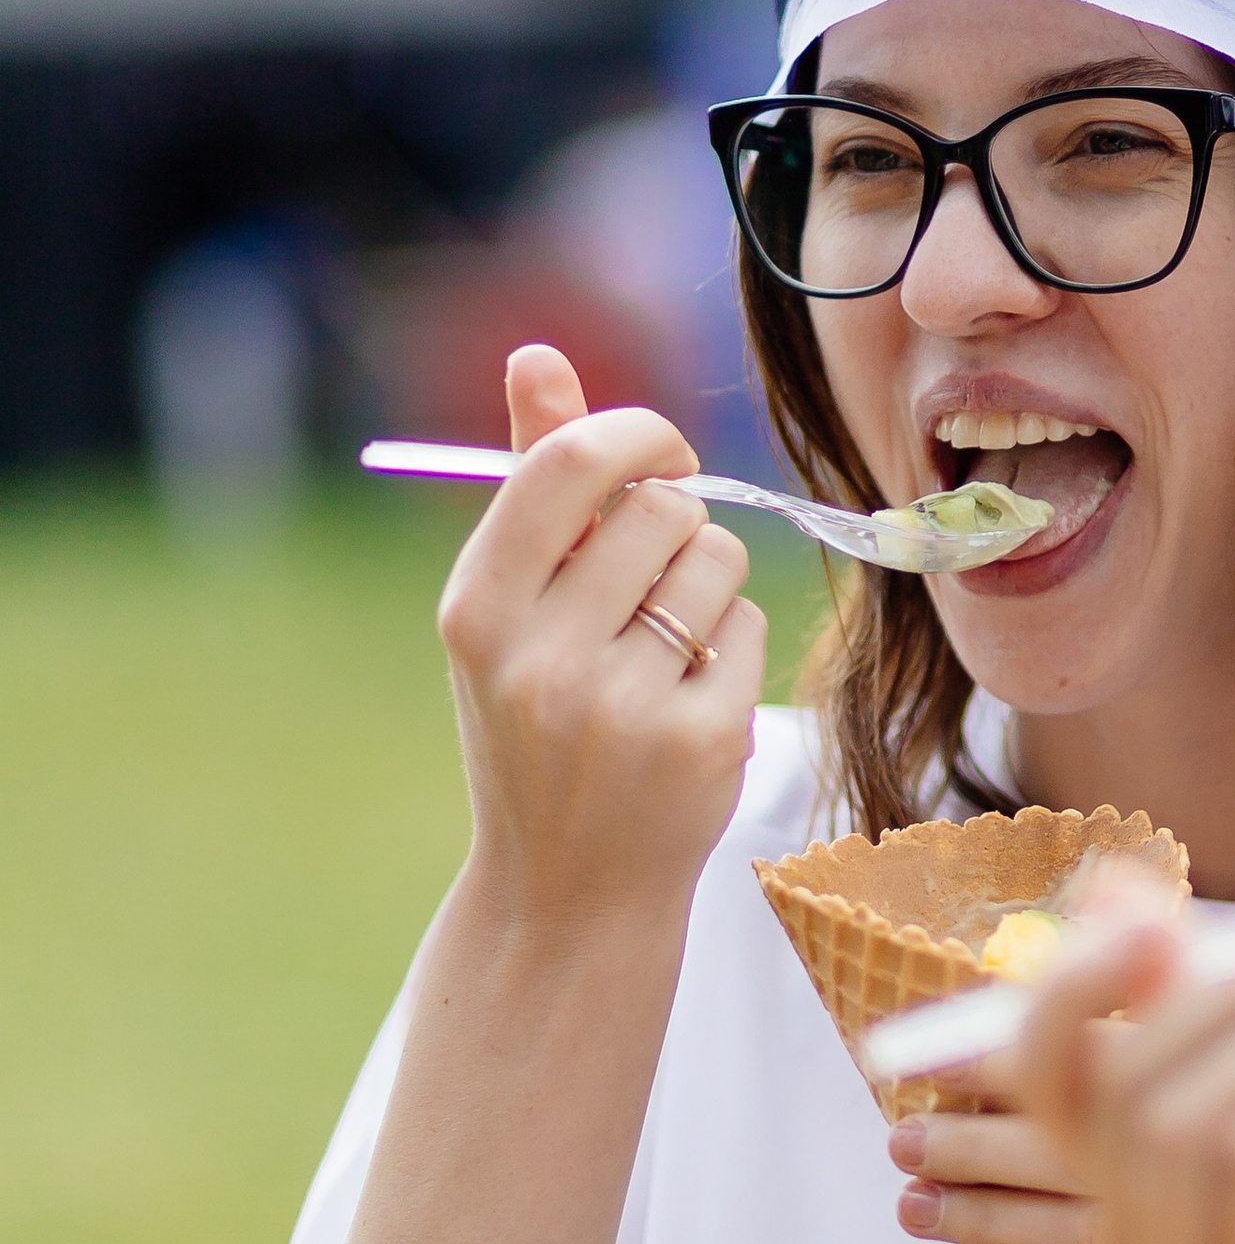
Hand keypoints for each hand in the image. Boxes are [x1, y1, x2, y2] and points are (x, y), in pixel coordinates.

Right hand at [435, 345, 766, 930]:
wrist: (565, 890)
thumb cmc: (535, 725)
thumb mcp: (507, 611)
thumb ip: (529, 481)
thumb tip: (537, 353)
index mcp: (477, 608)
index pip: (571, 462)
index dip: (637, 437)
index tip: (659, 457)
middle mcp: (538, 654)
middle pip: (663, 507)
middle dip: (677, 526)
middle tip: (652, 583)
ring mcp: (619, 704)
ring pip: (717, 561)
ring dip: (708, 588)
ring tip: (662, 650)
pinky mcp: (696, 740)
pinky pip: (747, 628)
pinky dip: (730, 651)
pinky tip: (688, 702)